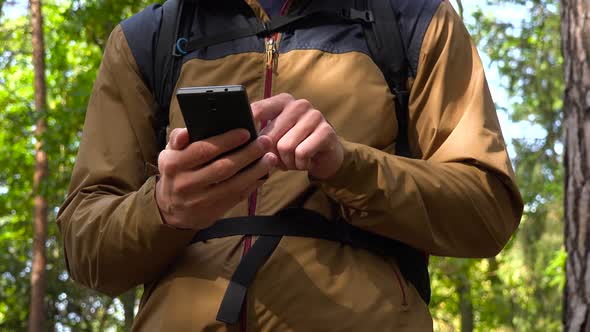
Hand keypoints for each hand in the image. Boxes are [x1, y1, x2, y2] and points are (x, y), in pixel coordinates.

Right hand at [155, 128, 277, 229]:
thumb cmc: (176, 172)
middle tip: (264, 142)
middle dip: (247, 154)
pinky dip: (252, 185)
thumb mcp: (169, 154)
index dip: (227, 141)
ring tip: (270, 158)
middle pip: (223, 168)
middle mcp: (185, 184)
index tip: (246, 132)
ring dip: (256, 171)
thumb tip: (186, 132)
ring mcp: (200, 201)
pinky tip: (263, 174)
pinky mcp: (212, 212)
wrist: (171, 209)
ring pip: (233, 185)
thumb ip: (178, 139)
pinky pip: (236, 197)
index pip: (204, 150)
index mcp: (174, 165)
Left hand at [251, 93, 342, 178]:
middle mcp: (298, 105)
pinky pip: (301, 153)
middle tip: (279, 160)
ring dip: (287, 162)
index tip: (242, 142)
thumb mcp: (276, 137)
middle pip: (270, 136)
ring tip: (293, 161)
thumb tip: (243, 141)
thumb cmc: (295, 146)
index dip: (247, 126)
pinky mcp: (326, 131)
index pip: (257, 110)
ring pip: (285, 147)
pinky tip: (306, 162)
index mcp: (282, 101)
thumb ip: (260, 134)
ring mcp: (314, 116)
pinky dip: (300, 164)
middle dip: (271, 155)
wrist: (326, 156)